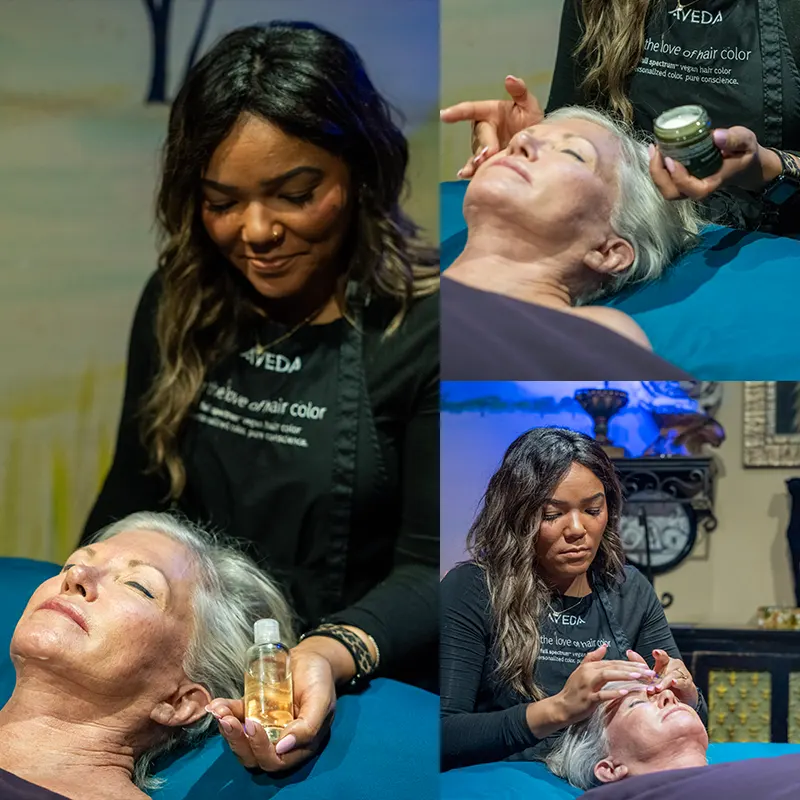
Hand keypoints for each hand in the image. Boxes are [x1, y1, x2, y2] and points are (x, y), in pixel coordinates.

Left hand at [207, 646, 335, 772]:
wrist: (313, 657)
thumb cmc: (320, 679)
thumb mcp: (321, 701)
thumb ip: (308, 727)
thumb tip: (282, 746)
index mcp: (299, 745)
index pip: (275, 760)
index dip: (261, 749)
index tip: (253, 725)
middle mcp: (280, 740)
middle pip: (253, 756)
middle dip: (238, 742)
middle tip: (229, 722)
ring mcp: (265, 726)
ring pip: (241, 740)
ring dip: (228, 730)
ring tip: (220, 713)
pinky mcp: (254, 710)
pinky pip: (236, 717)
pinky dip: (225, 712)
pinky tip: (217, 705)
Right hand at [440, 75, 543, 178]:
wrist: (537, 145)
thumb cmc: (530, 121)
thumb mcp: (529, 104)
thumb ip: (520, 91)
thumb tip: (510, 79)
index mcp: (490, 112)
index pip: (470, 110)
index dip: (457, 112)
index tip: (444, 115)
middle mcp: (483, 129)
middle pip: (479, 136)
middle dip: (483, 144)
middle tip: (488, 153)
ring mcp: (483, 147)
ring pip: (476, 152)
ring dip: (477, 159)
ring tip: (480, 164)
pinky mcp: (485, 162)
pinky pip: (476, 166)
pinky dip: (470, 170)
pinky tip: (465, 174)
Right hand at [553, 643, 656, 727]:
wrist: (562, 706)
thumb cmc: (573, 689)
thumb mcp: (581, 670)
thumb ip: (592, 657)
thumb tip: (604, 646)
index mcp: (590, 666)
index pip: (613, 662)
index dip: (629, 663)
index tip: (644, 666)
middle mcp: (589, 673)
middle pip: (612, 667)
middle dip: (632, 668)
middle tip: (648, 672)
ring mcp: (588, 685)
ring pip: (607, 676)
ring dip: (624, 675)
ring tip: (638, 676)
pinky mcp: (588, 699)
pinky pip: (602, 694)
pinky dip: (613, 692)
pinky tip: (625, 692)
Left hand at [626, 648, 698, 708]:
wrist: (680, 699)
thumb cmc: (664, 684)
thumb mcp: (652, 676)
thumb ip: (642, 665)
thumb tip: (629, 651)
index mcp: (665, 661)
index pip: (662, 656)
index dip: (659, 654)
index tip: (654, 652)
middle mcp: (674, 665)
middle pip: (667, 667)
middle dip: (658, 675)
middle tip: (651, 684)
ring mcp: (682, 673)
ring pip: (673, 675)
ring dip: (664, 682)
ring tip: (657, 688)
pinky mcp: (688, 683)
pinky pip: (683, 682)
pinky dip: (678, 683)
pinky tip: (674, 683)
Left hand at [649, 126, 780, 199]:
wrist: (744, 165)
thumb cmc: (744, 153)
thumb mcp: (747, 142)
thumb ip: (735, 139)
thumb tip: (715, 136)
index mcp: (712, 183)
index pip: (692, 189)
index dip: (678, 178)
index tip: (670, 159)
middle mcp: (696, 189)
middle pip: (672, 192)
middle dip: (659, 174)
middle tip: (656, 150)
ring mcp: (688, 186)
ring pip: (666, 188)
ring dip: (655, 171)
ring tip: (654, 148)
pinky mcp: (682, 180)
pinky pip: (665, 180)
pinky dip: (658, 167)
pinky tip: (657, 150)